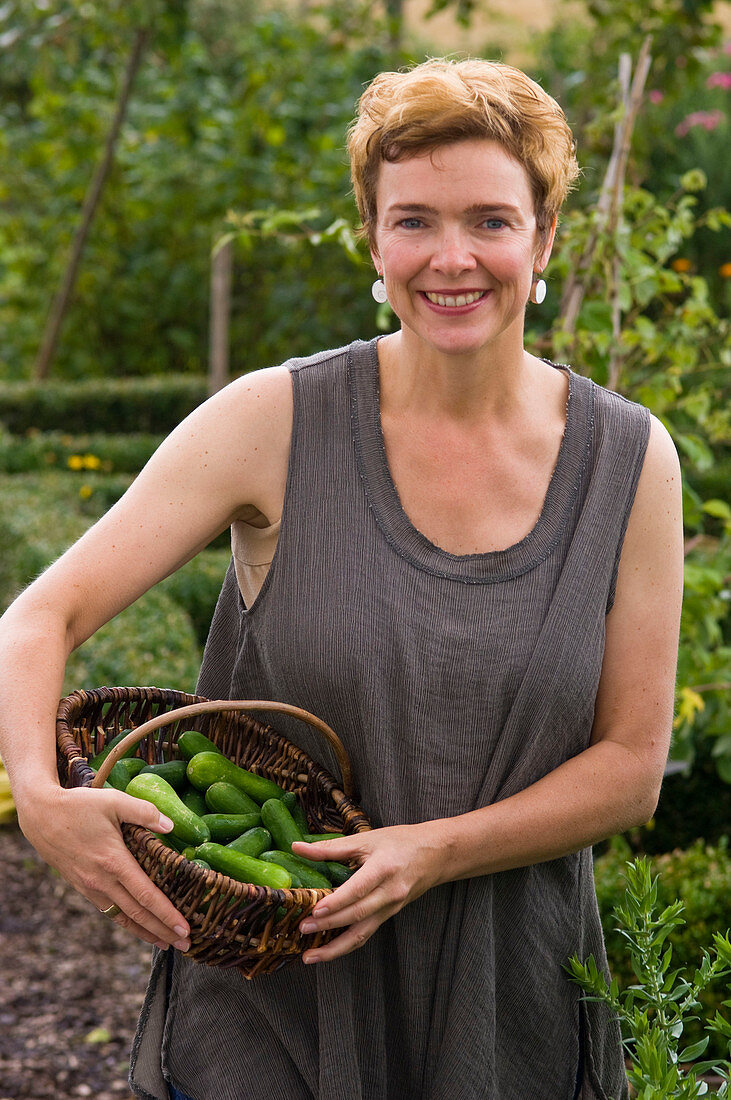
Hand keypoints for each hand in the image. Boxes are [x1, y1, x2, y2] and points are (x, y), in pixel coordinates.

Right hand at [17, 782, 190, 950]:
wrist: (40, 816)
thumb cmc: (79, 806)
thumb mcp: (114, 801)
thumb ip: (144, 812)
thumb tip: (171, 825)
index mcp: (114, 861)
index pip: (146, 895)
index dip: (167, 914)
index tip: (185, 928)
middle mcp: (102, 881)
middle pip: (138, 913)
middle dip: (163, 930)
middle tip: (186, 944)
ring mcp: (90, 887)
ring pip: (122, 917)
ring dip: (146, 932)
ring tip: (166, 944)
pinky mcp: (82, 887)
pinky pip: (109, 910)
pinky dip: (126, 922)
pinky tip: (138, 926)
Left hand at [294, 822, 446, 963]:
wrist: (436, 854)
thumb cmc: (400, 842)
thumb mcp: (366, 838)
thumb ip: (331, 846)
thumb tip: (298, 847)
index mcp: (383, 869)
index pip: (357, 890)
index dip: (336, 903)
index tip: (315, 911)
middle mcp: (389, 893)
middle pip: (357, 914)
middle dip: (328, 925)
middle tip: (303, 929)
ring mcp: (391, 908)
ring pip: (362, 934)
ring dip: (335, 948)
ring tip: (310, 955)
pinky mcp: (389, 915)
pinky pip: (366, 933)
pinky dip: (346, 944)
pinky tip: (328, 949)